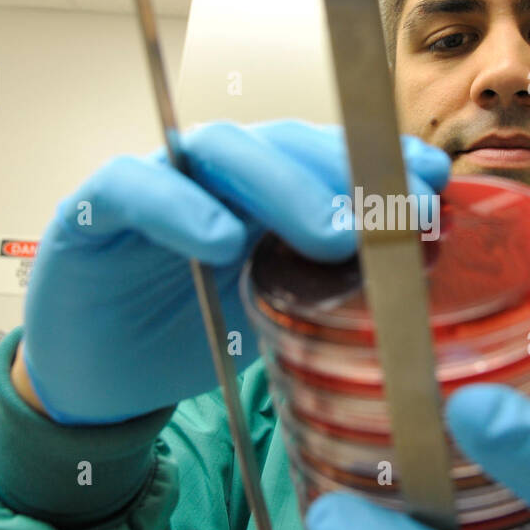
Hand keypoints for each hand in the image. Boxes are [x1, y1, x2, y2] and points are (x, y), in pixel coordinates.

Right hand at [21, 120, 449, 424]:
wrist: (106, 386)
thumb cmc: (197, 338)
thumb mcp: (280, 317)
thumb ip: (329, 287)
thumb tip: (418, 278)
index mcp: (265, 192)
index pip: (326, 156)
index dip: (382, 161)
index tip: (436, 183)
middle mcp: (216, 175)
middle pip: (282, 142)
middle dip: (344, 174)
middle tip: (394, 220)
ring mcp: (156, 182)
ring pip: (219, 150)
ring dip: (281, 185)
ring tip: (328, 238)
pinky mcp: (93, 209)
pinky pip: (135, 185)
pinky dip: (180, 207)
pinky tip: (222, 242)